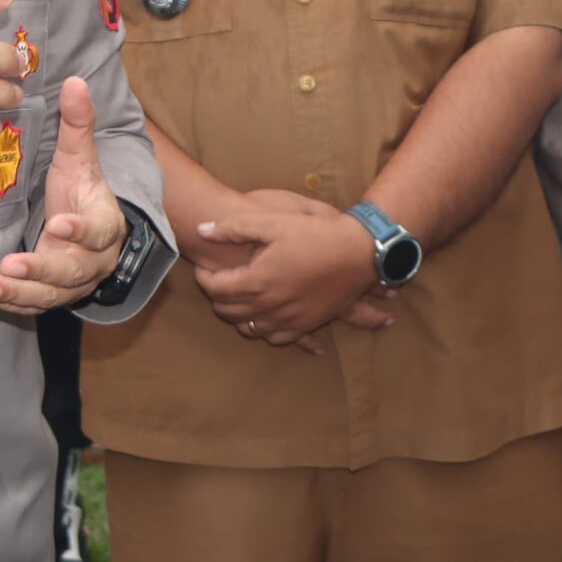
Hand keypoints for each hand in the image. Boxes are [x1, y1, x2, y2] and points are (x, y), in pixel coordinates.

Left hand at [0, 77, 127, 313]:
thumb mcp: (78, 157)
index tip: (58, 225)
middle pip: (73, 270)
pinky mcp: (53, 293)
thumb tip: (76, 81)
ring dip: (21, 290)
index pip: (98, 230)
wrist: (85, 225)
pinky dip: (13, 301)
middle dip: (42, 268)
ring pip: (51, 292)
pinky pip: (35, 302)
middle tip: (12, 263)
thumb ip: (78, 123)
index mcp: (105, 223)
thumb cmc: (79, 189)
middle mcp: (94, 259)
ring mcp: (74, 281)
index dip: (80, 230)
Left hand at [192, 202, 388, 347]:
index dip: (203, 276)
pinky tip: (263, 318)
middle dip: (216, 296)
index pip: (214, 288)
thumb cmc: (315, 234)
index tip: (204, 264)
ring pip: (250, 329)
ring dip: (238, 315)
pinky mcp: (308, 324)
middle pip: (228, 312)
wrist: (360, 252)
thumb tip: (201, 231)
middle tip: (217, 279)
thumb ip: (233, 228)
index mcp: (258, 282)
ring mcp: (290, 320)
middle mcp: (271, 307)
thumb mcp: (272, 223)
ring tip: (237, 296)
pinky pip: (277, 338)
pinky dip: (264, 330)